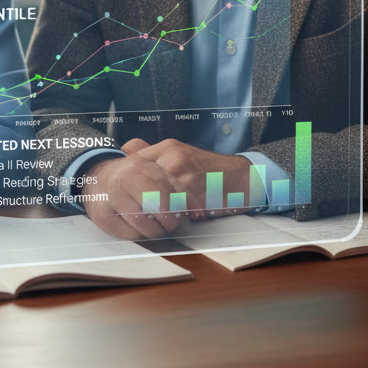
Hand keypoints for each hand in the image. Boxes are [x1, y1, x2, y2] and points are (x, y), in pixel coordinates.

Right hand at [79, 154, 184, 240]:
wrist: (97, 176)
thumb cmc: (134, 177)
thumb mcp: (157, 174)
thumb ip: (179, 191)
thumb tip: (199, 213)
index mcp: (143, 167)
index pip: (171, 194)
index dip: (181, 210)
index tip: (183, 217)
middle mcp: (126, 180)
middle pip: (161, 211)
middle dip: (170, 222)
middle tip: (169, 223)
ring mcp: (113, 198)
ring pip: (146, 227)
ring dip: (155, 230)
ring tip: (154, 224)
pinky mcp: (103, 216)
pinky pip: (130, 235)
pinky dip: (138, 234)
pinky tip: (136, 224)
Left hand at [122, 138, 251, 220]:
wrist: (242, 178)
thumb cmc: (211, 171)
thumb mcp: (182, 157)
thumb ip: (157, 157)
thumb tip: (127, 155)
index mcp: (167, 147)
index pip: (134, 159)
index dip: (127, 177)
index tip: (125, 190)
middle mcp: (173, 156)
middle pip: (141, 179)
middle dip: (138, 197)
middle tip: (136, 210)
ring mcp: (183, 172)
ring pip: (155, 195)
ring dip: (154, 209)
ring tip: (156, 217)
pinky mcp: (194, 189)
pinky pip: (173, 206)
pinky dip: (171, 215)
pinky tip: (175, 219)